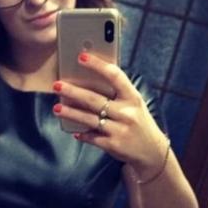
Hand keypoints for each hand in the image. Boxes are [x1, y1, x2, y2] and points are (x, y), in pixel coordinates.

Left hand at [53, 52, 167, 177]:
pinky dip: (82, 134)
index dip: (97, 65)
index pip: (115, 76)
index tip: (81, 57)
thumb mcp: (135, 104)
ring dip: (70, 113)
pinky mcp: (113, 145)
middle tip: (57, 85)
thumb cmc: (138, 122)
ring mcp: (120, 130)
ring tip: (56, 108)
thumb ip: (117, 93)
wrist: (151, 151)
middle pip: (94, 99)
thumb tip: (88, 80)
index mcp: (133, 97)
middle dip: (73, 92)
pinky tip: (73, 131)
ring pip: (89, 119)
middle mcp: (127, 113)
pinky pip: (92, 137)